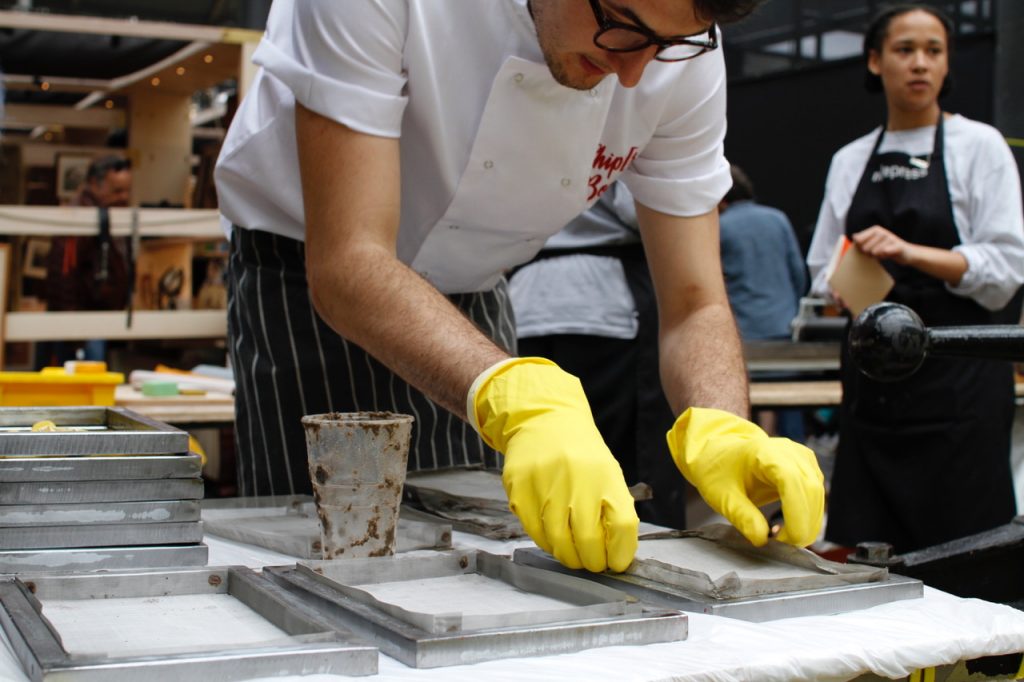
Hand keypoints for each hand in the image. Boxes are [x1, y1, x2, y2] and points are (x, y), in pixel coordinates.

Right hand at [470, 358, 638, 571]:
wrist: (544, 422)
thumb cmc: (580, 455)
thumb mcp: (607, 475)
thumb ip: (615, 512)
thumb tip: (617, 555)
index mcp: (606, 477)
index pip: (621, 527)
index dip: (621, 553)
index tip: (617, 563)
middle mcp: (577, 480)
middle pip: (588, 542)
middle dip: (592, 562)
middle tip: (592, 564)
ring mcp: (545, 486)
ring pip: (558, 543)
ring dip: (568, 556)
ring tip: (572, 553)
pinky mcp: (520, 490)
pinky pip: (534, 532)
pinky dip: (545, 542)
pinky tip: (552, 536)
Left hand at [666, 407, 823, 546]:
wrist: (719, 454)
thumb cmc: (718, 472)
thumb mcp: (722, 497)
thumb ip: (742, 517)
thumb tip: (763, 540)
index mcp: (765, 453)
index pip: (792, 482)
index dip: (796, 516)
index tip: (782, 540)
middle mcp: (790, 452)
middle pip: (811, 491)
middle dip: (802, 525)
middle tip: (780, 545)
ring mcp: (802, 458)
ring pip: (818, 496)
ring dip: (807, 523)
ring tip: (781, 538)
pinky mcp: (808, 467)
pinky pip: (816, 495)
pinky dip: (807, 516)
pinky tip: (789, 527)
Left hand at [852, 225, 913, 264]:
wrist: (906, 253)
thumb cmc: (886, 248)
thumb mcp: (874, 243)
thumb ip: (863, 239)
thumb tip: (854, 236)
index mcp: (875, 229)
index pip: (859, 240)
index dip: (859, 247)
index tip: (863, 250)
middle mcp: (883, 232)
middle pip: (865, 247)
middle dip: (868, 253)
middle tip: (875, 253)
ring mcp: (891, 238)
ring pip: (875, 251)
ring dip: (877, 256)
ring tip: (882, 254)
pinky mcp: (898, 246)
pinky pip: (885, 253)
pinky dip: (885, 256)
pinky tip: (887, 254)